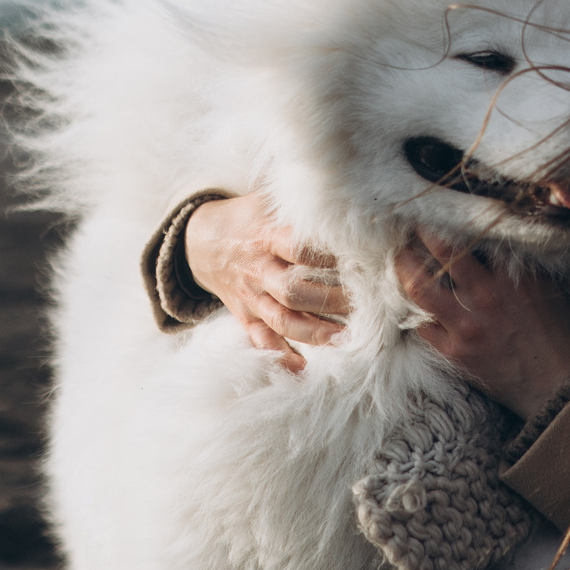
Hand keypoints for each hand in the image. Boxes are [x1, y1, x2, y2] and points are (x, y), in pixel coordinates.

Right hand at [186, 193, 349, 373]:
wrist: (201, 241)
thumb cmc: (250, 217)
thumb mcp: (270, 200)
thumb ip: (303, 204)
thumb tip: (349, 200)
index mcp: (267, 235)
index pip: (302, 249)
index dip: (332, 259)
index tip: (363, 263)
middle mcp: (259, 268)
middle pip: (296, 290)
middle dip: (333, 300)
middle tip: (368, 304)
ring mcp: (251, 296)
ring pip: (283, 320)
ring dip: (315, 332)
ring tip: (345, 339)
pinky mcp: (245, 315)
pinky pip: (260, 340)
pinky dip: (279, 356)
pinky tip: (301, 369)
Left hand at [395, 232, 569, 415]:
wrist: (554, 385)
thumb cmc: (554, 333)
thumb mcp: (548, 286)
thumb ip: (522, 260)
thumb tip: (498, 233)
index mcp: (514, 274)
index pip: (473, 232)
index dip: (451, 216)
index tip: (437, 208)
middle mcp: (488, 295)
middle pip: (440, 249)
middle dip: (419, 230)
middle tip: (408, 223)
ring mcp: (468, 325)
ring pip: (418, 286)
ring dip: (403, 267)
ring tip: (399, 258)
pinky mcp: (455, 351)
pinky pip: (421, 324)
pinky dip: (415, 310)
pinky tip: (413, 302)